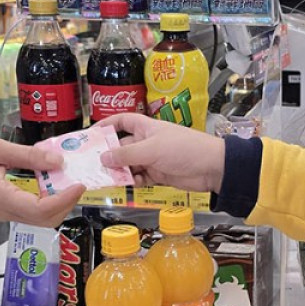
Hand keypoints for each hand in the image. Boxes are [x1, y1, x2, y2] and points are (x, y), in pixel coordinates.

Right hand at [0, 133, 84, 226]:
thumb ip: (26, 155)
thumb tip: (56, 161)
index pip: (40, 210)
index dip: (64, 200)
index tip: (78, 185)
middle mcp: (2, 211)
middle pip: (44, 219)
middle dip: (65, 203)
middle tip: (75, 180)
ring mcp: (1, 213)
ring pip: (38, 217)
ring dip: (56, 202)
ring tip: (64, 178)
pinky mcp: (1, 208)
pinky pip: (28, 210)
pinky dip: (44, 199)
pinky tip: (47, 180)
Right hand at [95, 113, 227, 192]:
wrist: (212, 168)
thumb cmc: (185, 149)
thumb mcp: (152, 149)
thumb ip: (126, 155)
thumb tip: (103, 157)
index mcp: (146, 128)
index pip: (123, 121)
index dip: (107, 124)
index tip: (92, 134)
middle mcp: (148, 142)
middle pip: (122, 147)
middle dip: (110, 156)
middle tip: (93, 165)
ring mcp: (153, 158)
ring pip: (129, 165)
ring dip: (120, 171)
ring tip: (109, 178)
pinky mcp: (159, 174)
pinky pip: (140, 178)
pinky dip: (133, 181)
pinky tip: (130, 184)